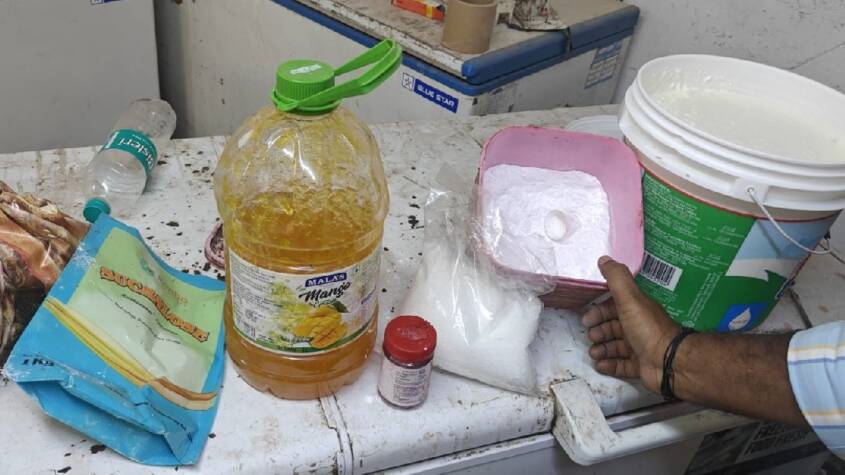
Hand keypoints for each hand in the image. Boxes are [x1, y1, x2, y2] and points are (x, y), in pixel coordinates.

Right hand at [581, 256, 680, 392]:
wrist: (669, 361)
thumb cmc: (647, 328)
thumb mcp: (630, 298)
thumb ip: (616, 278)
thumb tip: (604, 259)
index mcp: (635, 309)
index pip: (612, 308)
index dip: (598, 312)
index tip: (587, 319)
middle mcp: (637, 327)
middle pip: (612, 327)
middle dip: (598, 331)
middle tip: (592, 337)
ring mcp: (639, 347)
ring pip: (614, 346)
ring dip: (601, 349)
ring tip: (594, 353)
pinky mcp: (640, 366)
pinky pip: (621, 365)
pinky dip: (609, 365)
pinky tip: (600, 365)